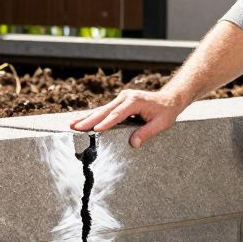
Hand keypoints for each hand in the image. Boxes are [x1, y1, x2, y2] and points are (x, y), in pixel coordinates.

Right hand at [69, 89, 187, 147]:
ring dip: (87, 117)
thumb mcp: (161, 124)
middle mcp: (126, 97)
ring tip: (72, 124)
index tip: (95, 130)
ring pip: (102, 110)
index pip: (118, 114)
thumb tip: (133, 144)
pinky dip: (93, 116)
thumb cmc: (166, 112)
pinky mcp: (119, 101)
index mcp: (135, 101)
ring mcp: (121, 98)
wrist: (170, 98)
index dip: (106, 122)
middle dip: (89, 120)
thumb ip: (147, 133)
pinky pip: (105, 110)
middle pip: (105, 111)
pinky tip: (82, 121)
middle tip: (75, 127)